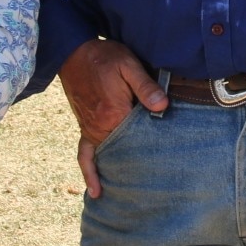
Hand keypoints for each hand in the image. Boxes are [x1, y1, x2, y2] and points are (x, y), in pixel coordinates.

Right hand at [57, 39, 167, 197]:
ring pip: (107, 157)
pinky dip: (89, 172)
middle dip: (140, 166)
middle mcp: (101, 127)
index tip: (171, 161)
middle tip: (158, 187)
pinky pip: (84, 155)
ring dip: (118, 172)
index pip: (140, 138)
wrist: (75, 51)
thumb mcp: (128, 64)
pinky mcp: (85, 127)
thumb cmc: (104, 57)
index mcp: (115, 114)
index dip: (155, 147)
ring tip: (134, 194)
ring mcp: (91, 129)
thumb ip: (145, 85)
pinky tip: (95, 190)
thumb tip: (162, 106)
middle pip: (124, 152)